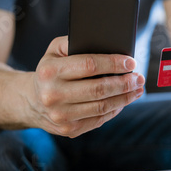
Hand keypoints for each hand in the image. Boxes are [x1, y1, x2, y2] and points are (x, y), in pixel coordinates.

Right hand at [27, 36, 144, 137]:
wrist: (31, 101)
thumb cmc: (50, 70)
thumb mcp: (54, 50)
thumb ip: (75, 41)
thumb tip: (107, 43)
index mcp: (50, 72)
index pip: (89, 65)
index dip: (113, 64)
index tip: (131, 62)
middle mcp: (53, 95)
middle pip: (99, 89)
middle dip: (124, 83)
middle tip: (139, 77)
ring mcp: (61, 115)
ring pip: (102, 107)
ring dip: (125, 98)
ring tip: (137, 89)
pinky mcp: (69, 129)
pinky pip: (99, 119)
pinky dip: (115, 109)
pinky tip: (124, 100)